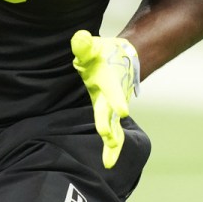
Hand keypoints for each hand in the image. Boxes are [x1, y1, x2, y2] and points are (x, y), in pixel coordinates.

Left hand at [71, 30, 139, 168]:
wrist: (123, 58)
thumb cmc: (103, 52)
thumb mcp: (93, 46)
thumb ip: (84, 45)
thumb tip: (79, 38)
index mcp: (108, 79)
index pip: (113, 90)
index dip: (116, 99)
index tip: (123, 110)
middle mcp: (112, 95)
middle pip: (110, 112)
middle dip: (108, 123)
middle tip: (108, 136)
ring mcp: (112, 106)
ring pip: (114, 127)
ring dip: (113, 143)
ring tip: (109, 161)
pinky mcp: (110, 113)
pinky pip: (112, 132)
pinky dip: (112, 147)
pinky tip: (108, 162)